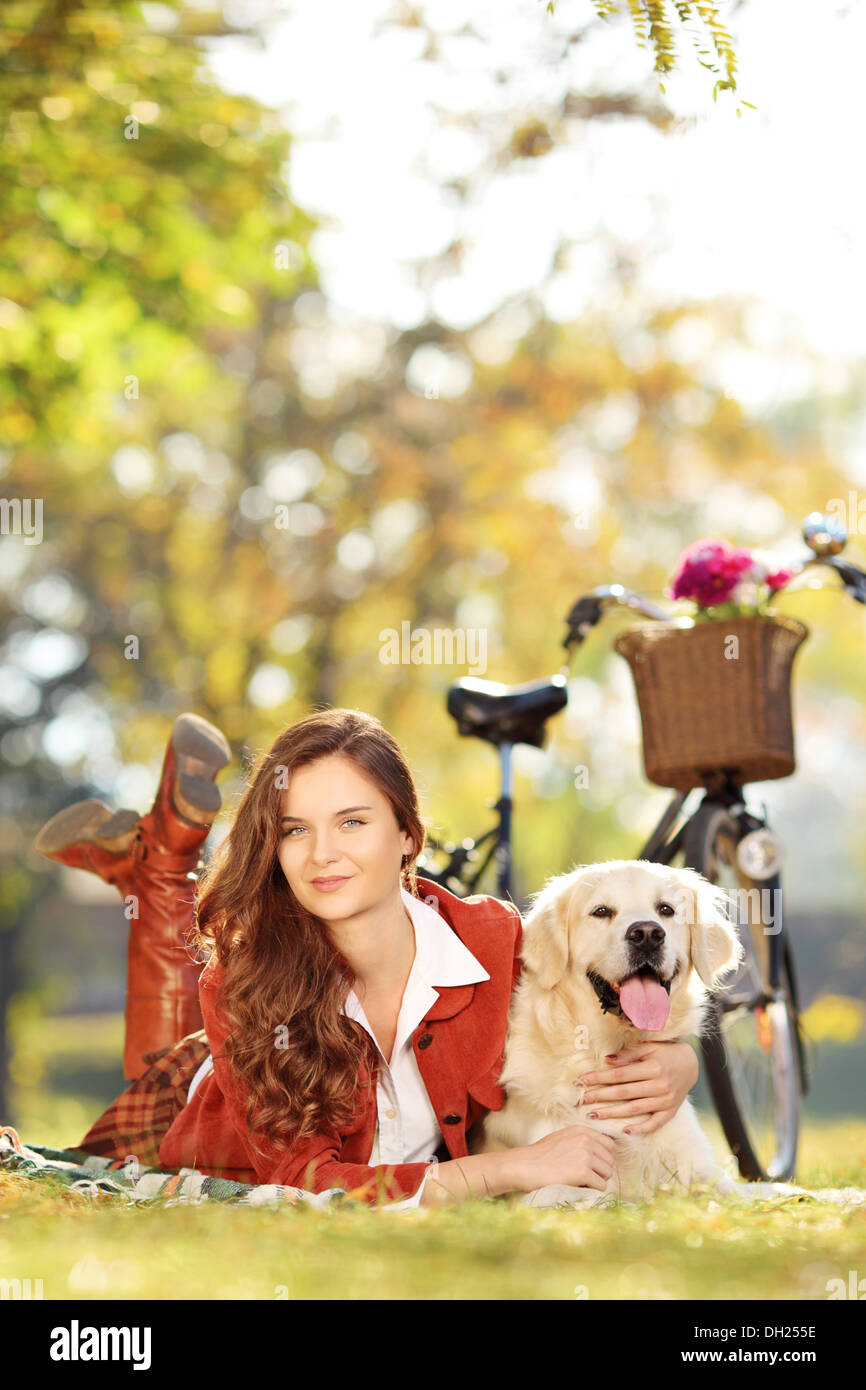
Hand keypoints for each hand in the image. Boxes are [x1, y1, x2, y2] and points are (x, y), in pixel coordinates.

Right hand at [516, 1123, 617, 1191]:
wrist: (524, 1166)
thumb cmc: (540, 1155)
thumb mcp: (562, 1138)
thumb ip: (581, 1141)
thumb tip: (601, 1153)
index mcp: (581, 1130)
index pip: (609, 1144)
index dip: (602, 1158)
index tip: (592, 1165)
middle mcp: (586, 1140)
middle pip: (610, 1160)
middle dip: (601, 1170)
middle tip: (585, 1176)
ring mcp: (585, 1155)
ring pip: (607, 1173)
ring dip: (597, 1180)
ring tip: (580, 1181)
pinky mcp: (583, 1172)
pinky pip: (601, 1185)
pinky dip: (592, 1189)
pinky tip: (578, 1186)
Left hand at [578, 1039, 699, 1134]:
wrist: (691, 1064)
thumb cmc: (665, 1052)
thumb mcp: (649, 1047)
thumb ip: (629, 1054)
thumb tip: (607, 1060)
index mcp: (653, 1067)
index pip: (620, 1075)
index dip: (599, 1078)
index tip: (582, 1081)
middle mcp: (659, 1085)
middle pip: (623, 1093)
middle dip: (600, 1096)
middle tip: (581, 1100)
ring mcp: (665, 1100)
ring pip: (634, 1109)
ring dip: (612, 1113)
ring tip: (593, 1116)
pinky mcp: (670, 1111)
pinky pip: (654, 1123)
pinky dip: (640, 1128)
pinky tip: (625, 1131)